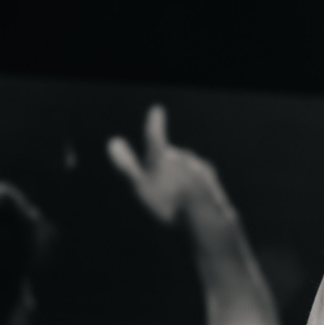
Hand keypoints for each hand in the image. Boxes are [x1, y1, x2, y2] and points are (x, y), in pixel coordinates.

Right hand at [106, 105, 228, 225]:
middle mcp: (181, 155)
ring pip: (185, 167)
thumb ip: (127, 164)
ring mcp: (198, 164)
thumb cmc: (169, 202)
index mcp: (162, 156)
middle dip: (165, 166)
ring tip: (178, 199)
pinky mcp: (210, 176)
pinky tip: (193, 199)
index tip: (158, 110)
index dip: (155, 123)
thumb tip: (113, 141)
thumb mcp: (142, 186)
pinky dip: (194, 184)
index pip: (154, 135)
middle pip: (169, 157)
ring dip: (181, 177)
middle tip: (162, 190)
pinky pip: (198, 177)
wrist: (204, 214)